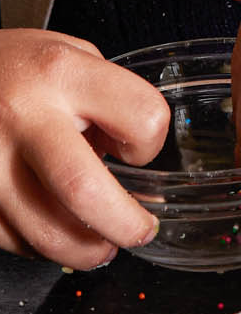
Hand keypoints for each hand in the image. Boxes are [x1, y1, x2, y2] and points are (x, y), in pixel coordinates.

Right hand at [0, 29, 168, 269]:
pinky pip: (18, 243)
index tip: (135, 151)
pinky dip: (45, 248)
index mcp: (59, 74)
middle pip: (85, 193)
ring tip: (99, 242)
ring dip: (88, 252)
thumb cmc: (14, 72)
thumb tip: (138, 164)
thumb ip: (109, 102)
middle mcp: (21, 115)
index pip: (142, 120)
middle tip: (139, 231)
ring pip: (50, 236)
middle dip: (126, 227)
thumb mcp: (67, 58)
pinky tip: (53, 230)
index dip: (149, 143)